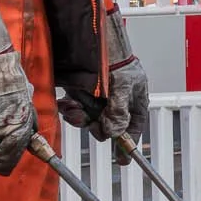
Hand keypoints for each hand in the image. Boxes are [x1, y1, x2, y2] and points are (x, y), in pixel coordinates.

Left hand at [58, 9, 150, 142]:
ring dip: (79, 118)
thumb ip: (119, 111)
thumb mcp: (123, 85)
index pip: (133, 129)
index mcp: (133, 103)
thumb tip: (114, 132)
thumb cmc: (117, 58)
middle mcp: (115, 104)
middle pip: (107, 128)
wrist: (95, 40)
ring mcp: (97, 100)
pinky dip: (69, 109)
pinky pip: (75, 110)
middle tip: (91, 122)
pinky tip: (66, 103)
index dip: (127, 145)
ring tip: (73, 108)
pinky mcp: (81, 95)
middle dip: (96, 127)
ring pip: (88, 121)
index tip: (121, 160)